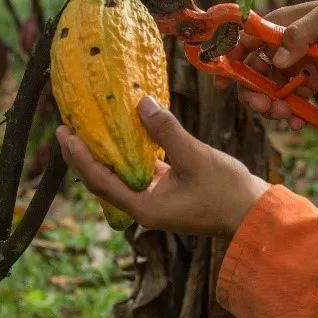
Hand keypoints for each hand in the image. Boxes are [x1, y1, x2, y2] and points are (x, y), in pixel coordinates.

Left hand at [57, 96, 269, 235]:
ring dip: (102, 154)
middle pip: (102, 181)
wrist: (252, 213)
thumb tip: (140, 103)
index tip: (64, 133)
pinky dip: (126, 155)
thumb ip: (166, 131)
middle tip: (66, 128)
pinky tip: (122, 133)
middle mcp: (143, 207)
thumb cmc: (226, 191)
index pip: (101, 180)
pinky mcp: (165, 193)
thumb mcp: (195, 157)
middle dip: (82, 156)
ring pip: (118, 177)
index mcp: (144, 206)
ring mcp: (154, 201)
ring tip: (87, 129)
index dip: (80, 156)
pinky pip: (137, 173)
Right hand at [225, 0, 317, 131]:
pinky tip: (297, 122)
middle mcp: (282, 48)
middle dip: (253, 92)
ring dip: (272, 106)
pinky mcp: (311, 83)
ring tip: (284, 116)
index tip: (224, 83)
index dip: (230, 61)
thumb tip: (279, 60)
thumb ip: (300, 34)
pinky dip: (293, 114)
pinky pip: (294, 101)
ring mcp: (296, 67)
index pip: (246, 41)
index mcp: (279, 26)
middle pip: (254, 73)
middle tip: (263, 107)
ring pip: (272, 91)